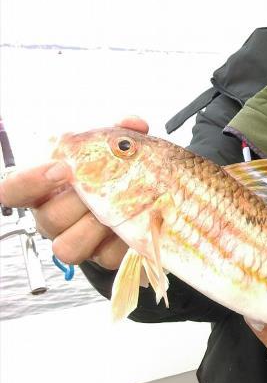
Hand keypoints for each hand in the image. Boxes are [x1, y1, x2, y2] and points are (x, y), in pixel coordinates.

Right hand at [0, 117, 148, 268]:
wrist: (139, 201)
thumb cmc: (110, 173)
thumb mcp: (111, 150)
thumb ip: (118, 134)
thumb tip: (132, 124)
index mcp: (43, 188)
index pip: (13, 190)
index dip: (31, 181)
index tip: (60, 168)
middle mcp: (50, 217)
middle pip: (48, 218)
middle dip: (78, 202)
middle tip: (102, 188)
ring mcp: (73, 239)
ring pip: (67, 247)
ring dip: (94, 228)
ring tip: (116, 210)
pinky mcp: (100, 257)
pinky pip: (104, 258)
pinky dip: (121, 242)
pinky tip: (134, 225)